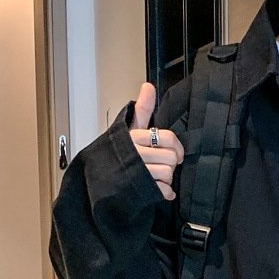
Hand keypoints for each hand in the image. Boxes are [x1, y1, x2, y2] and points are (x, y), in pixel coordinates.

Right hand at [128, 82, 183, 200]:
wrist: (101, 180)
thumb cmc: (119, 153)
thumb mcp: (129, 129)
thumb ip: (142, 110)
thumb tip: (148, 86)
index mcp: (134, 136)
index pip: (167, 137)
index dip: (177, 146)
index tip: (176, 151)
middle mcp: (135, 153)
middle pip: (171, 157)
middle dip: (170, 163)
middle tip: (162, 164)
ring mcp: (137, 172)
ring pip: (168, 173)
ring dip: (167, 178)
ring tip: (156, 176)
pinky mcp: (139, 189)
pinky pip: (163, 190)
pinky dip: (165, 192)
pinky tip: (158, 188)